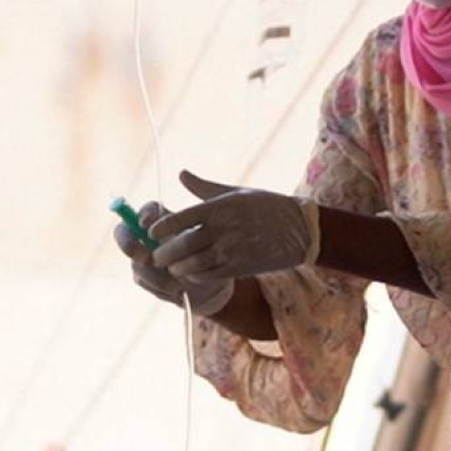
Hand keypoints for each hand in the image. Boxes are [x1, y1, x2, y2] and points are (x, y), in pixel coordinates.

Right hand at [114, 199, 233, 316]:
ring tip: (177, 284)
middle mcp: (146, 237)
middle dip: (129, 244)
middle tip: (145, 257)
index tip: (147, 223)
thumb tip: (183, 180)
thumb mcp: (209, 235)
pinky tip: (179, 292)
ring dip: (155, 275)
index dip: (142, 214)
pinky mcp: (144, 278)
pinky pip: (144, 281)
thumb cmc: (211, 254)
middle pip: (123, 233)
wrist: (213, 284)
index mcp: (162, 221)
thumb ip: (195, 215)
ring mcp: (142, 258)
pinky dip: (161, 288)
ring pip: (136, 263)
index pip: (145, 211)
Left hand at [151, 171, 320, 282]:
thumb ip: (204, 187)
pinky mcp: (240, 267)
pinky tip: (191, 273)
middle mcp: (224, 229)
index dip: (163, 227)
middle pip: (184, 244)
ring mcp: (232, 250)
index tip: (151, 233)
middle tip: (155, 256)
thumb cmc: (266, 206)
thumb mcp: (235, 192)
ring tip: (172, 267)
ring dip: (179, 267)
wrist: (299, 230)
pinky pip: (210, 275)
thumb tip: (181, 174)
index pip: (182, 217)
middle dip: (165, 253)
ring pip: (195, 263)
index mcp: (220, 207)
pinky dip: (197, 276)